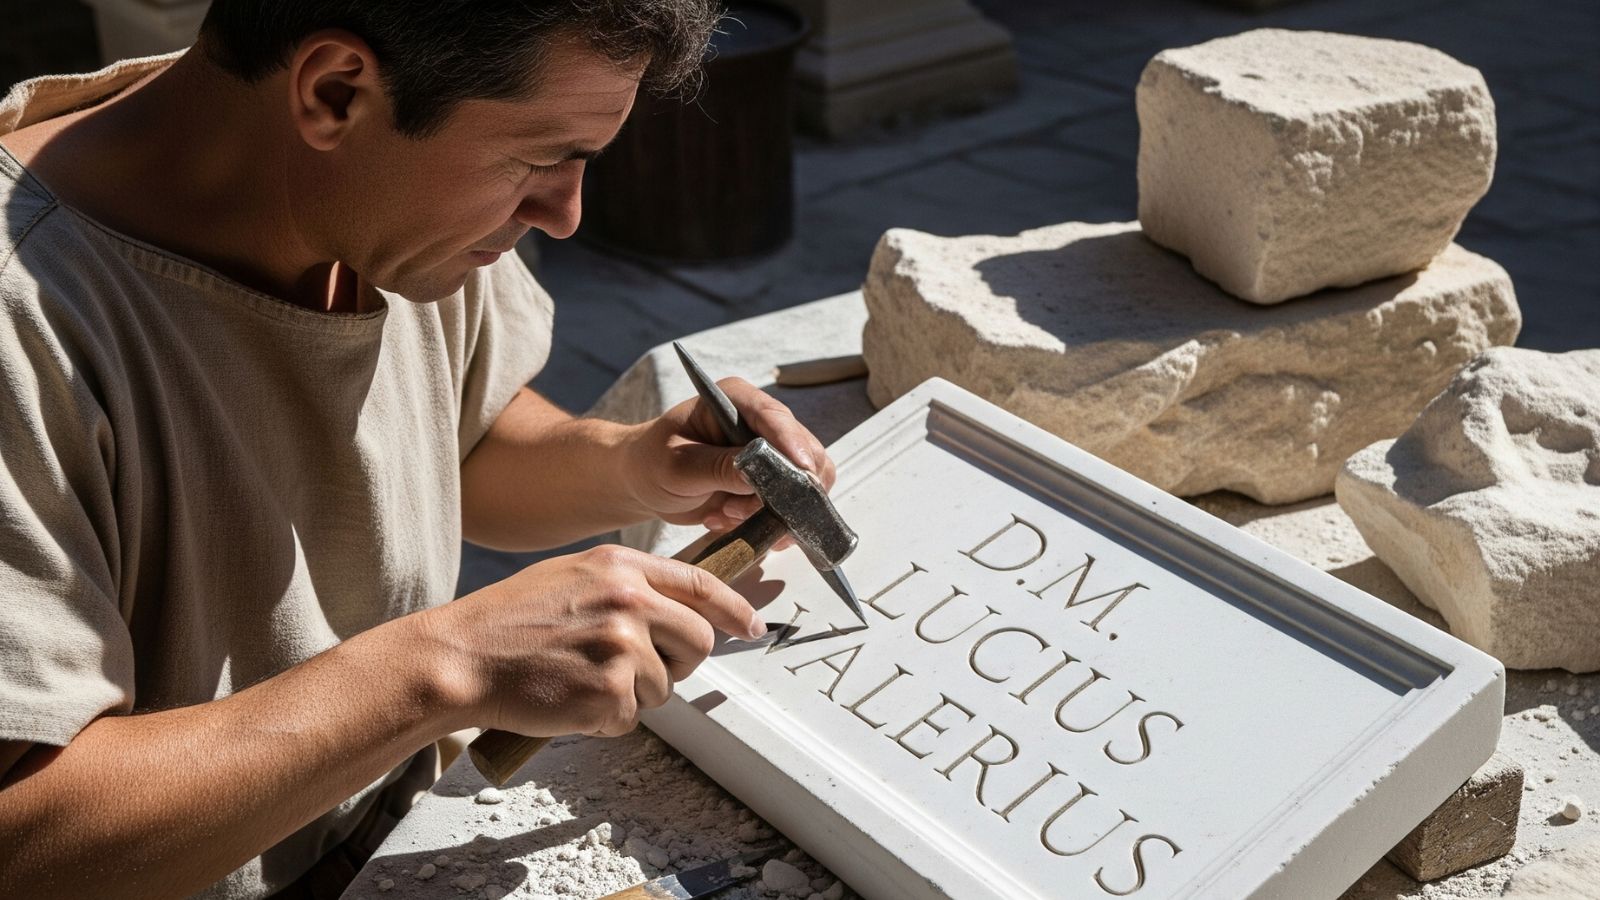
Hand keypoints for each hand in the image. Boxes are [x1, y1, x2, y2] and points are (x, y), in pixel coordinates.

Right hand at [431, 545, 765, 736]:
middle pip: (699, 640)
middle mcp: (630, 599)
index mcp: (621, 565)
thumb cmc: (508, 622)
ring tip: (580, 678)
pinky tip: (568, 698)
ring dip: (631, 694)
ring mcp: (622, 646)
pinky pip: (631, 718)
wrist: (460, 658)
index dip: (734, 607)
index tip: (752, 624)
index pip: (700, 582)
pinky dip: (604, 719)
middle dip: (678, 662)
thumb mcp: (572, 578)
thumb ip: (626, 585)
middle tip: (634, 670)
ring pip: (665, 686)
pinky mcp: (610, 692)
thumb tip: (675, 608)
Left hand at [621, 377, 836, 539]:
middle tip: (740, 510)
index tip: (803, 470)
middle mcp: (761, 423)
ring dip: (770, 511)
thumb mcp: (678, 465)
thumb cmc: (652, 462)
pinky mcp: (771, 484)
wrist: (644, 484)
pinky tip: (725, 520)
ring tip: (726, 516)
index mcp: (736, 400)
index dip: (792, 443)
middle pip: (804, 453)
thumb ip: (718, 468)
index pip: (775, 417)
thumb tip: (760, 476)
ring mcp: (771, 454)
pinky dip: (764, 523)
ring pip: (804, 486)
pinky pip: (789, 508)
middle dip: (781, 490)